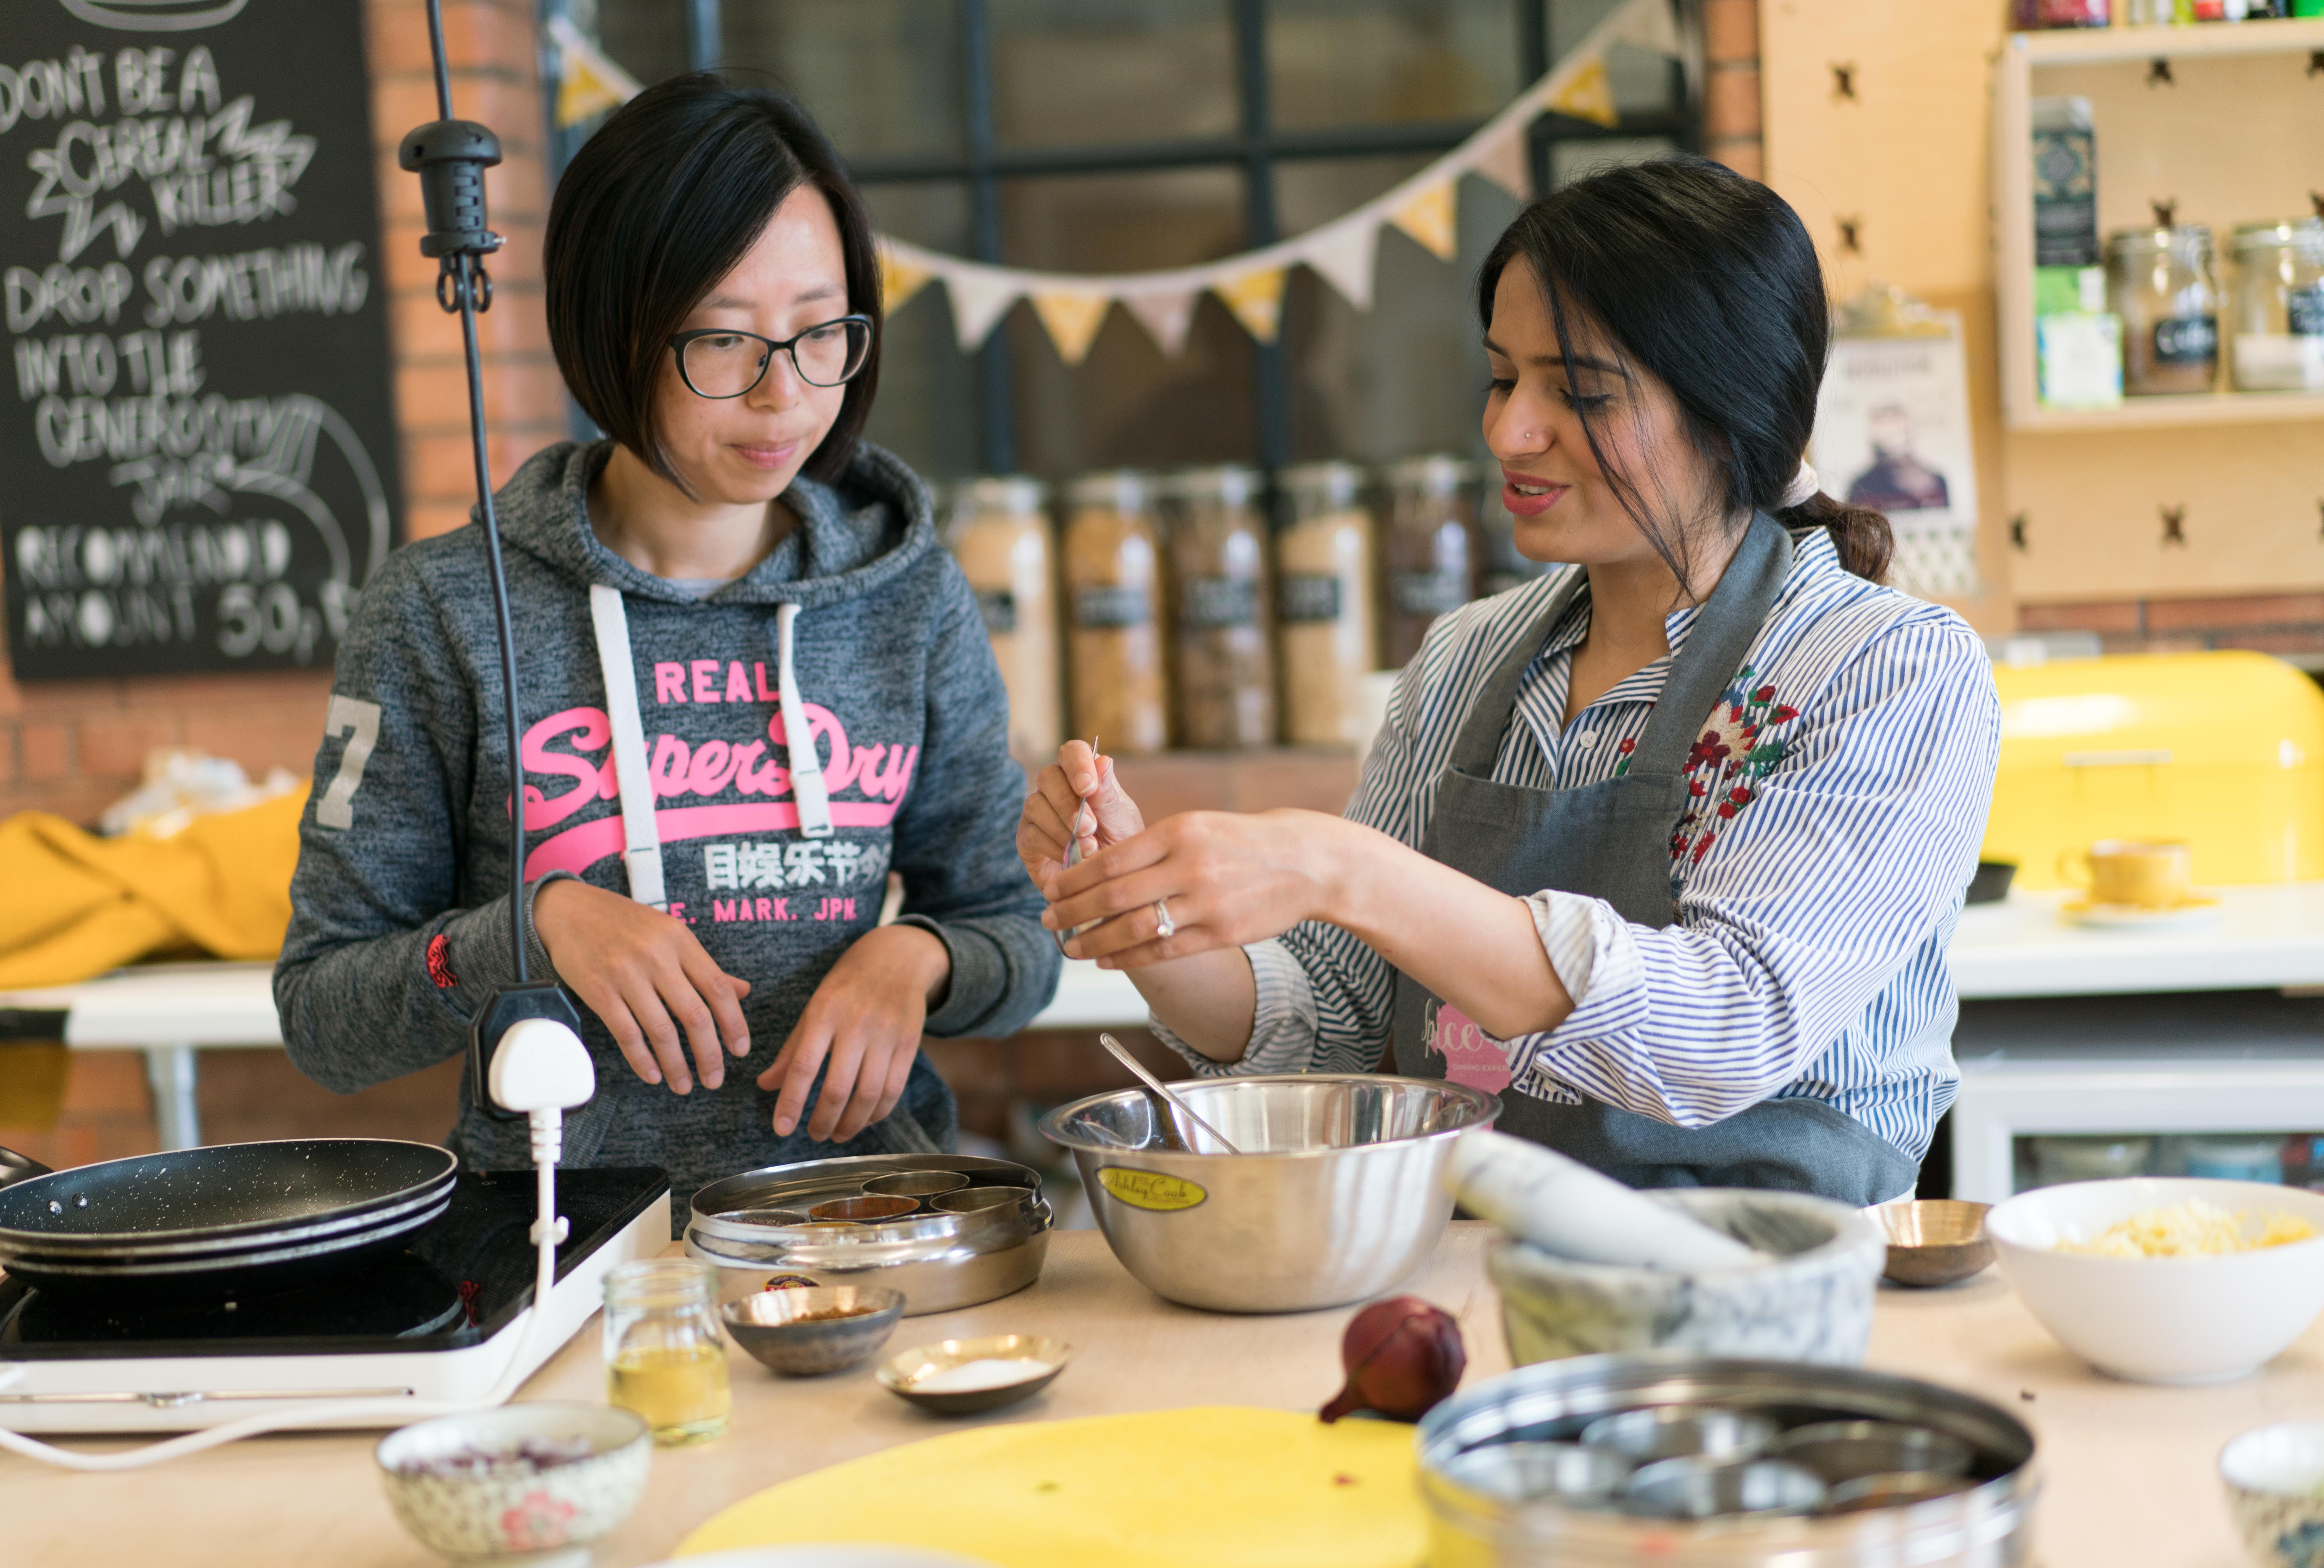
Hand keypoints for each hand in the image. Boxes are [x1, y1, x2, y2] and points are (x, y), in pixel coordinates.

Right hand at [533, 878, 750, 1092]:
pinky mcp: (599, 990)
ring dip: (676, 1065)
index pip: (717, 988)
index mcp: (680, 940)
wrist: (570, 910)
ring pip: (661, 1030)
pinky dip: (642, 1059)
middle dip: (709, 1054)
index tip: (740, 1050)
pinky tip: (652, 1075)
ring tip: (683, 1085)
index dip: (734, 1023)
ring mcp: (626, 974)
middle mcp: (657, 956)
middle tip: (714, 1079)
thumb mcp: (670, 934)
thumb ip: (704, 965)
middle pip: (694, 1015)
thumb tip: (742, 991)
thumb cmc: (625, 923)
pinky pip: (627, 1033)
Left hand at [757, 923, 951, 1140]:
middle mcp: (857, 1023)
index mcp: (825, 1012)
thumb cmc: (847, 986)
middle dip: (822, 1120)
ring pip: (868, 1094)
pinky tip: (863, 1120)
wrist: (897, 958)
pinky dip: (877, 1113)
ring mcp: (887, 1034)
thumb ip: (791, 1048)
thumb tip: (766, 1085)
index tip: (780, 1128)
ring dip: (850, 1124)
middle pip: (837, 1087)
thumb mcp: (814, 1007)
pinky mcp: (910, 1043)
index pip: (804, 1065)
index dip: (790, 1101)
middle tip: (813, 1135)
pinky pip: (893, 1089)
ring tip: (837, 1134)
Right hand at [1016, 740, 1144, 888]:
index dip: (1077, 764)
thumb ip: (1109, 796)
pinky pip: (1031, 834)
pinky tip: (1072, 858)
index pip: (1072, 752)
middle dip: (1069, 803)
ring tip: (1089, 848)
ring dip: (1063, 827)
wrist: (1109, 886)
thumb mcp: (1122, 823)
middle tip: (1091, 827)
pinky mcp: (1026, 839)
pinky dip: (1054, 846)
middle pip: (1049, 777)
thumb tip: (1104, 759)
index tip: (1088, 787)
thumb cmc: (1119, 848)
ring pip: (1035, 805)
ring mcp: (1038, 813)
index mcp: (1083, 776)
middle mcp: (1056, 789)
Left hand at [1039, 808, 1345, 968]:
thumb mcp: (1198, 826)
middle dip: (1073, 912)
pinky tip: (1108, 959)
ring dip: (1095, 941)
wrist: (1307, 861)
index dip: (1073, 878)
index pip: (1110, 859)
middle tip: (1047, 920)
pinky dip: (1130, 957)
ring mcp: (1206, 903)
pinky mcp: (1221, 933)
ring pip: (1135, 928)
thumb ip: (1151, 846)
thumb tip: (1098, 866)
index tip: (1050, 888)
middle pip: (1114, 896)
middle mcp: (1190, 867)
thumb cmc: (1244, 840)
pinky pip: (1164, 950)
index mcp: (1179, 832)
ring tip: (1070, 947)